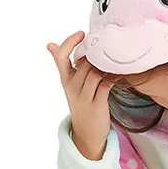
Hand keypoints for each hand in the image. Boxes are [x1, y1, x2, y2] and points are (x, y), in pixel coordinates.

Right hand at [48, 31, 112, 160]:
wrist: (87, 134)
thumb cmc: (81, 104)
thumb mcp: (69, 84)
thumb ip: (63, 64)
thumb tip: (49, 44)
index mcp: (65, 79)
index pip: (61, 56)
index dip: (70, 42)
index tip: (81, 34)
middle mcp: (72, 87)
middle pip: (84, 62)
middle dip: (97, 55)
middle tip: (109, 51)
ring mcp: (84, 96)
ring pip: (95, 71)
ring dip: (106, 66)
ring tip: (114, 62)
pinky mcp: (97, 104)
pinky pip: (106, 84)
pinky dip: (113, 77)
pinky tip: (118, 74)